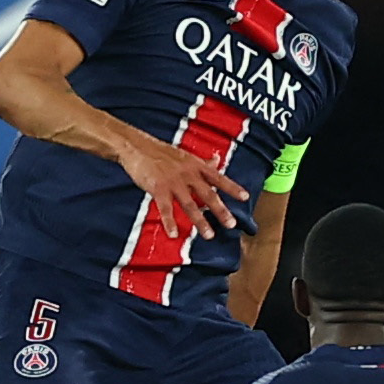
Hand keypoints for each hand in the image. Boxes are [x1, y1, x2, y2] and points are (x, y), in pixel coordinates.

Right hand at [115, 133, 244, 238]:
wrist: (138, 147)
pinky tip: (174, 234)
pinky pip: (165, 208)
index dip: (232, 187)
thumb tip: (217, 160)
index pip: (218, 177)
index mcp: (196, 166)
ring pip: (189, 204)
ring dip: (200, 221)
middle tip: (231, 224)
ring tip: (209, 235)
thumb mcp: (186, 155)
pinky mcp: (158, 188)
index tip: (245, 197)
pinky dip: (169, 222)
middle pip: (208, 194)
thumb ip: (202, 162)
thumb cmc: (161, 152)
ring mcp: (173, 182)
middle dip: (220, 210)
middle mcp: (188, 174)